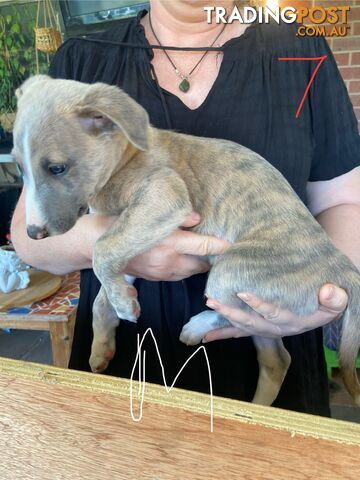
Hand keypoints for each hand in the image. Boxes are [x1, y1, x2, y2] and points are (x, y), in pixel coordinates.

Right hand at [126, 212, 230, 280]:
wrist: (100, 244)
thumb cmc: (125, 223)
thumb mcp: (149, 214)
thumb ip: (177, 217)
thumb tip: (197, 218)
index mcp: (170, 243)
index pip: (204, 246)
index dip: (221, 246)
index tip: (234, 245)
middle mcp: (169, 261)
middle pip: (202, 265)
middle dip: (211, 259)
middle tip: (219, 250)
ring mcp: (162, 272)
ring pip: (191, 273)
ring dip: (198, 265)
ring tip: (204, 254)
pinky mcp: (156, 278)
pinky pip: (179, 276)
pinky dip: (186, 269)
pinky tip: (186, 260)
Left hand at [204, 284, 347, 340]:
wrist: (317, 314)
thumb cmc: (324, 306)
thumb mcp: (334, 303)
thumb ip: (335, 299)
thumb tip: (329, 290)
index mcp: (291, 321)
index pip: (273, 314)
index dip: (258, 305)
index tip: (243, 292)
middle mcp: (275, 329)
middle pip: (250, 321)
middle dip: (231, 311)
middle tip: (213, 300)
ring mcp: (264, 330)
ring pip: (242, 326)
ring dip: (224, 317)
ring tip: (209, 305)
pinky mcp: (257, 329)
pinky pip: (238, 334)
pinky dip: (222, 334)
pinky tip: (207, 336)